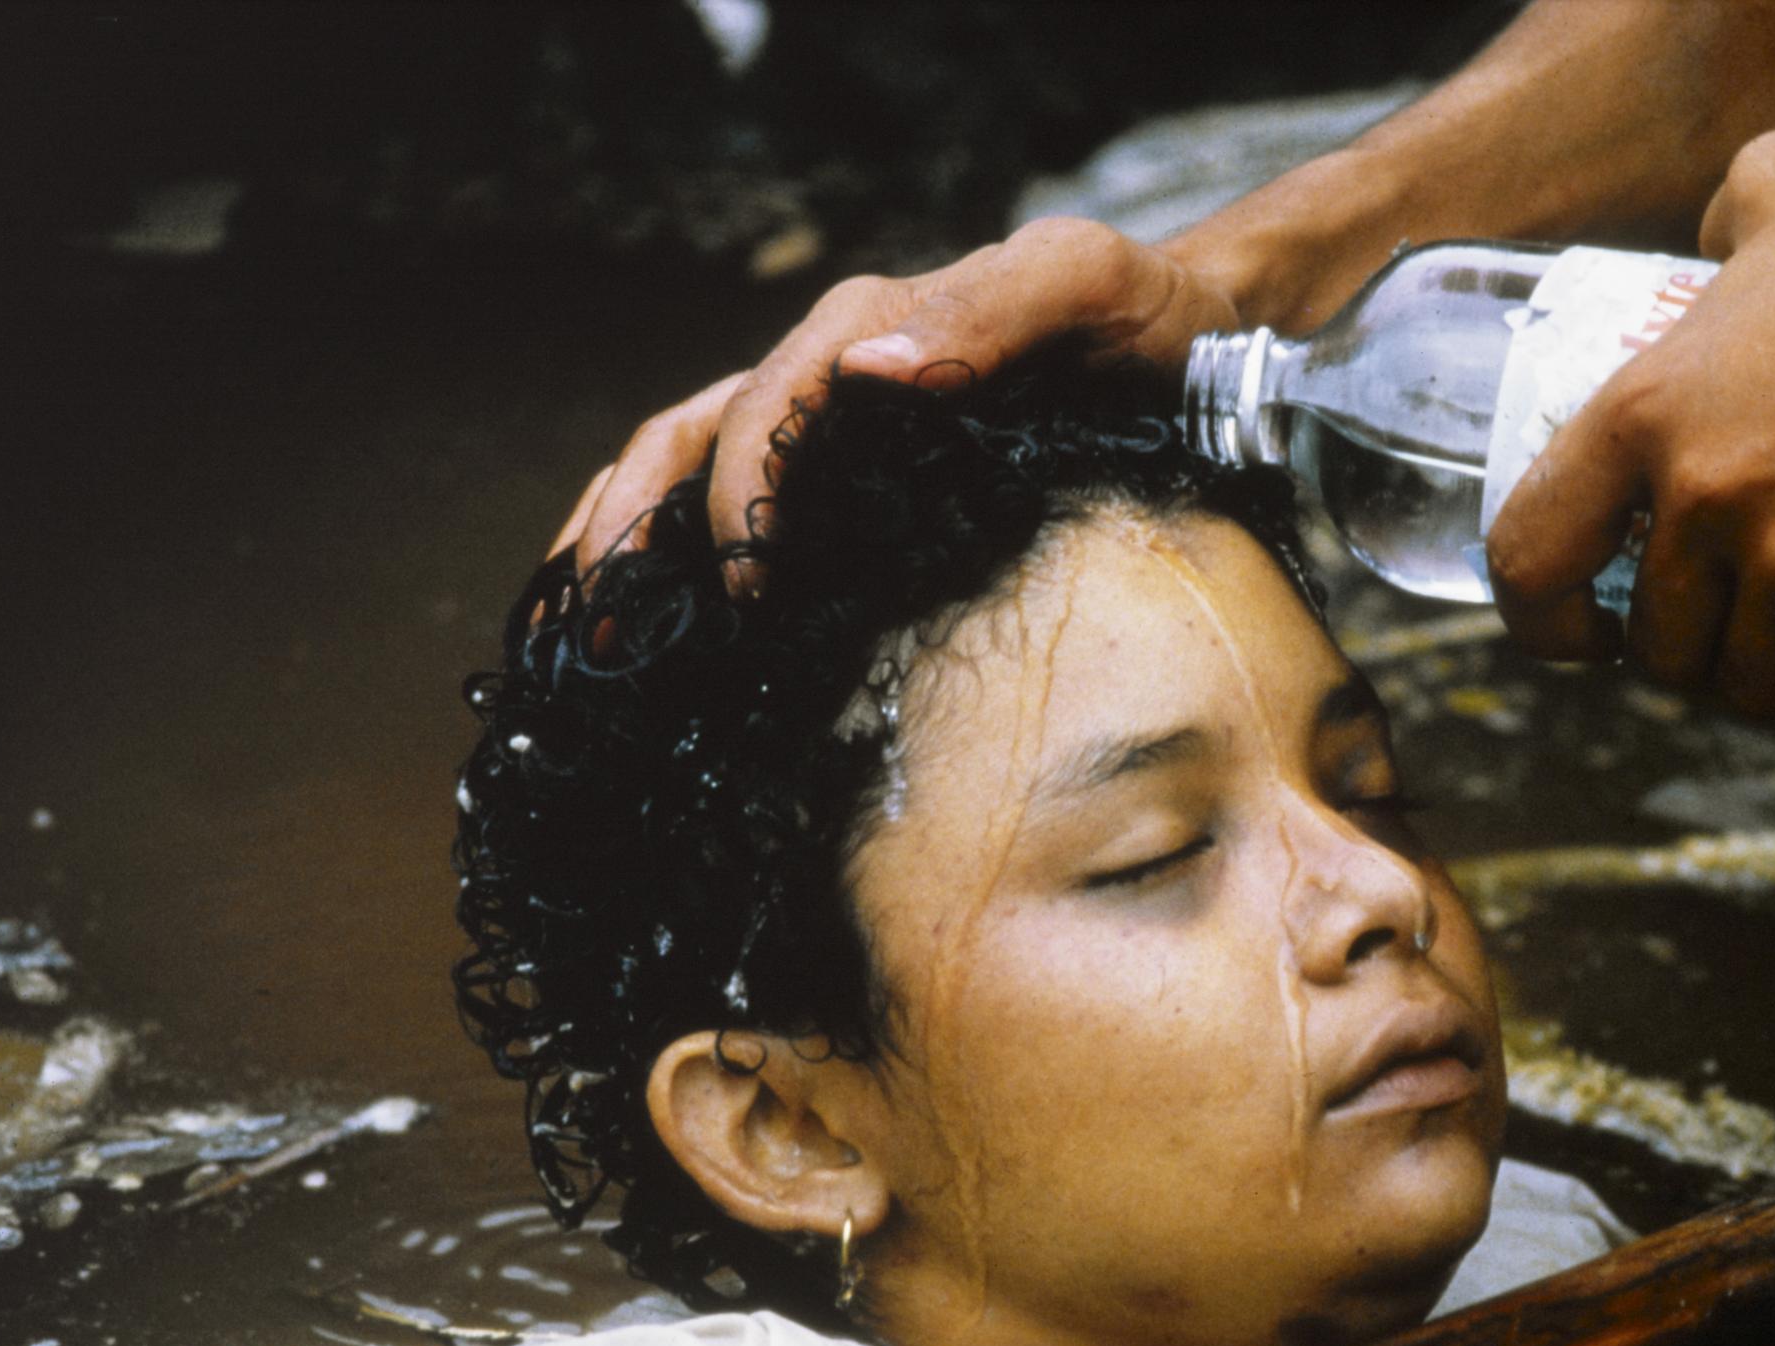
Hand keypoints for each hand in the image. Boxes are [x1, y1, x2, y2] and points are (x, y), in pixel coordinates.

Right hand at [548, 218, 1240, 587]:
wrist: (1191, 336)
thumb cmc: (1141, 309)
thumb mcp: (1085, 280)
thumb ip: (991, 307)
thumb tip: (868, 373)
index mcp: (868, 328)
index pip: (761, 410)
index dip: (737, 497)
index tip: (743, 587)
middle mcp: (831, 373)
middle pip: (685, 437)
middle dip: (626, 525)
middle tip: (599, 627)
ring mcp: (833, 425)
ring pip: (685, 467)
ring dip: (622, 542)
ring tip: (584, 635)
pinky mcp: (854, 473)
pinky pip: (737, 502)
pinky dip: (675, 556)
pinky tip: (655, 629)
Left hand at [1487, 130, 1774, 713]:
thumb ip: (1715, 228)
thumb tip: (1706, 251)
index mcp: (1644, 410)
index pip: (1527, 558)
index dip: (1541, 623)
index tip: (1586, 635)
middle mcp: (1703, 496)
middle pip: (1657, 648)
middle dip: (1700, 653)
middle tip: (1750, 624)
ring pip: (1753, 688)